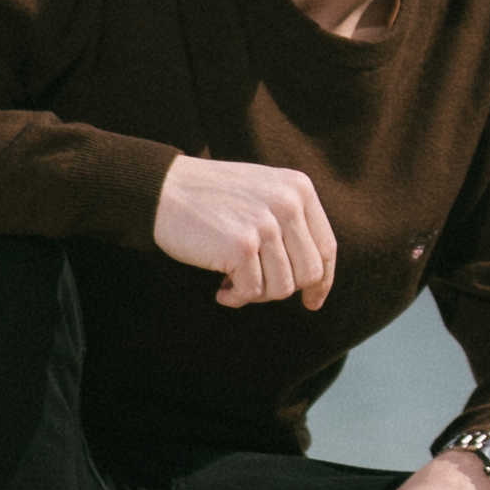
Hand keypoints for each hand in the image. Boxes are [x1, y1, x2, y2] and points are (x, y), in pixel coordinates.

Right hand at [155, 154, 339, 310]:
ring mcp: (266, 224)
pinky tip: (220, 288)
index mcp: (299, 189)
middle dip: (283, 289)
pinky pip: (252, 291)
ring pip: (282, 287)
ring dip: (256, 293)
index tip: (312, 301)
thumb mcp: (263, 193)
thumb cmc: (211, 197)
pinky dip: (236, 297)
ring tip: (232, 283)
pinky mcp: (242, 246)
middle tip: (255, 288)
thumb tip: (316, 278)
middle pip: (309, 272)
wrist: (163, 188)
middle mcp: (289, 203)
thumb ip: (291, 222)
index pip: (326, 247)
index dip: (322, 281)